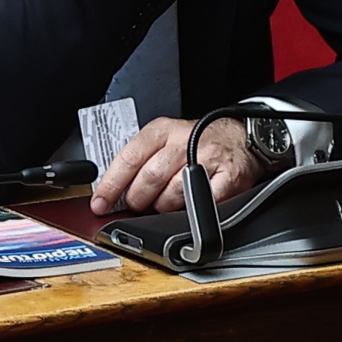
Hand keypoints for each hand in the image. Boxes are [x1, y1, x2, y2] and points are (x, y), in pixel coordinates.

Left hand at [89, 117, 265, 214]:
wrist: (241, 137)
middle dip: (138, 199)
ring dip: (164, 207)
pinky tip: (190, 205)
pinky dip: (192, 211)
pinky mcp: (228, 177)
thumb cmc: (198, 141)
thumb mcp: (166, 139)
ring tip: (166, 203)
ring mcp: (207, 159)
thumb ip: (142, 160)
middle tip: (137, 205)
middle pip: (150, 177)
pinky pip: (202, 203)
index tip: (100, 203)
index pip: (130, 157)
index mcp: (163, 130)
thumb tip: (114, 192)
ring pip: (173, 193)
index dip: (111, 184)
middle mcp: (184, 141)